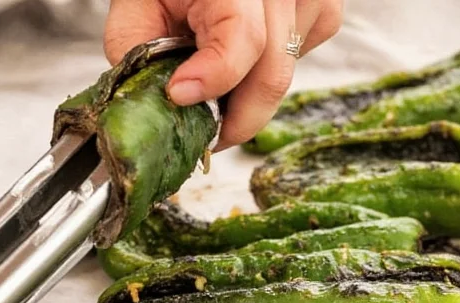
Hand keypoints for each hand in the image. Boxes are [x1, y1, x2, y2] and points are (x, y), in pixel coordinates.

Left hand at [104, 0, 343, 150]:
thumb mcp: (141, 3)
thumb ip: (137, 46)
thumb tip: (152, 105)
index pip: (244, 37)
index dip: (214, 79)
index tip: (179, 96)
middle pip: (272, 75)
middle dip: (235, 118)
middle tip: (205, 134)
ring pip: (286, 76)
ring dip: (251, 93)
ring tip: (221, 79)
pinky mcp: (322, 11)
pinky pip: (300, 63)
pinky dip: (270, 73)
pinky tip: (249, 55)